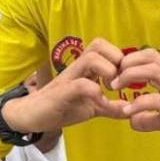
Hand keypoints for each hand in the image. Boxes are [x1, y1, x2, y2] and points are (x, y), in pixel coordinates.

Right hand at [0, 38, 129, 135]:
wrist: (30, 116)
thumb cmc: (60, 107)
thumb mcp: (90, 109)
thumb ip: (109, 107)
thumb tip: (129, 109)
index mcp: (85, 69)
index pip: (106, 48)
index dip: (121, 59)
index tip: (126, 80)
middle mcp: (77, 68)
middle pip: (99, 44)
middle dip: (116, 60)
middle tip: (119, 82)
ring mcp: (68, 78)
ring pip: (91, 58)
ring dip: (108, 71)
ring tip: (110, 90)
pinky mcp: (61, 92)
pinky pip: (82, 85)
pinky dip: (96, 94)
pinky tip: (100, 105)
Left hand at [111, 48, 159, 153]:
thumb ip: (149, 118)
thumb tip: (132, 121)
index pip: (150, 55)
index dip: (130, 60)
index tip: (116, 74)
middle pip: (150, 56)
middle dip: (127, 64)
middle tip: (112, 80)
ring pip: (154, 71)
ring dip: (129, 76)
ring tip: (115, 88)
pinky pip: (157, 101)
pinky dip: (139, 104)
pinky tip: (127, 113)